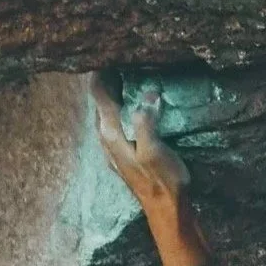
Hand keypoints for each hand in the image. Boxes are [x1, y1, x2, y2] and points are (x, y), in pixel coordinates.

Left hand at [90, 73, 189, 204]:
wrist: (166, 211)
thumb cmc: (162, 180)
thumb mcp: (154, 150)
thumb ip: (145, 121)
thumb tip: (147, 95)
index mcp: (111, 134)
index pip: (100, 96)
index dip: (103, 74)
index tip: (110, 55)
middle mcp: (106, 139)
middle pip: (100, 103)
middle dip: (108, 82)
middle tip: (120, 62)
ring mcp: (113, 149)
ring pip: (107, 114)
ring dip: (114, 96)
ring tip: (125, 79)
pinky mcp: (123, 155)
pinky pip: (117, 124)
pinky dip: (121, 111)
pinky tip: (132, 108)